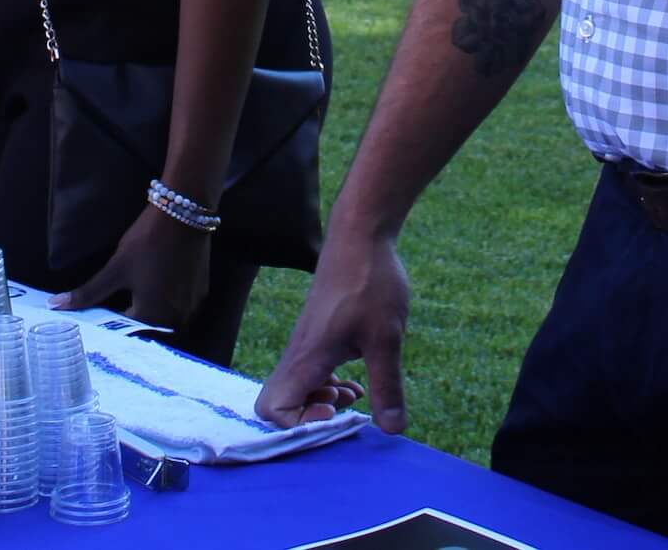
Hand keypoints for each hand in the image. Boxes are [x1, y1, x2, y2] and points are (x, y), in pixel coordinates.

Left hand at [53, 203, 210, 332]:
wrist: (184, 212)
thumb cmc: (147, 242)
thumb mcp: (116, 268)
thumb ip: (88, 293)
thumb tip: (56, 306)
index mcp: (153, 316)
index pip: (125, 332)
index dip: (110, 324)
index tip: (98, 315)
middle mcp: (176, 318)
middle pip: (148, 329)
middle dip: (131, 321)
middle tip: (113, 306)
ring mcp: (191, 306)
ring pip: (166, 320)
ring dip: (151, 314)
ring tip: (134, 297)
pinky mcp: (200, 292)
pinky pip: (180, 308)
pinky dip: (167, 303)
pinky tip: (157, 286)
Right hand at [256, 230, 412, 432]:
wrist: (361, 236)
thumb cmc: (371, 283)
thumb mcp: (386, 339)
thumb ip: (387, 387)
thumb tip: (393, 430)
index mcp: (307, 358)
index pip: (274, 410)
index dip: (299, 425)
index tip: (334, 414)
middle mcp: (299, 355)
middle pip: (278, 405)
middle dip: (307, 419)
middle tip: (341, 411)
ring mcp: (306, 345)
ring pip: (297, 389)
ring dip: (321, 402)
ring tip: (354, 398)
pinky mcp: (318, 336)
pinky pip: (311, 374)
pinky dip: (328, 385)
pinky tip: (358, 383)